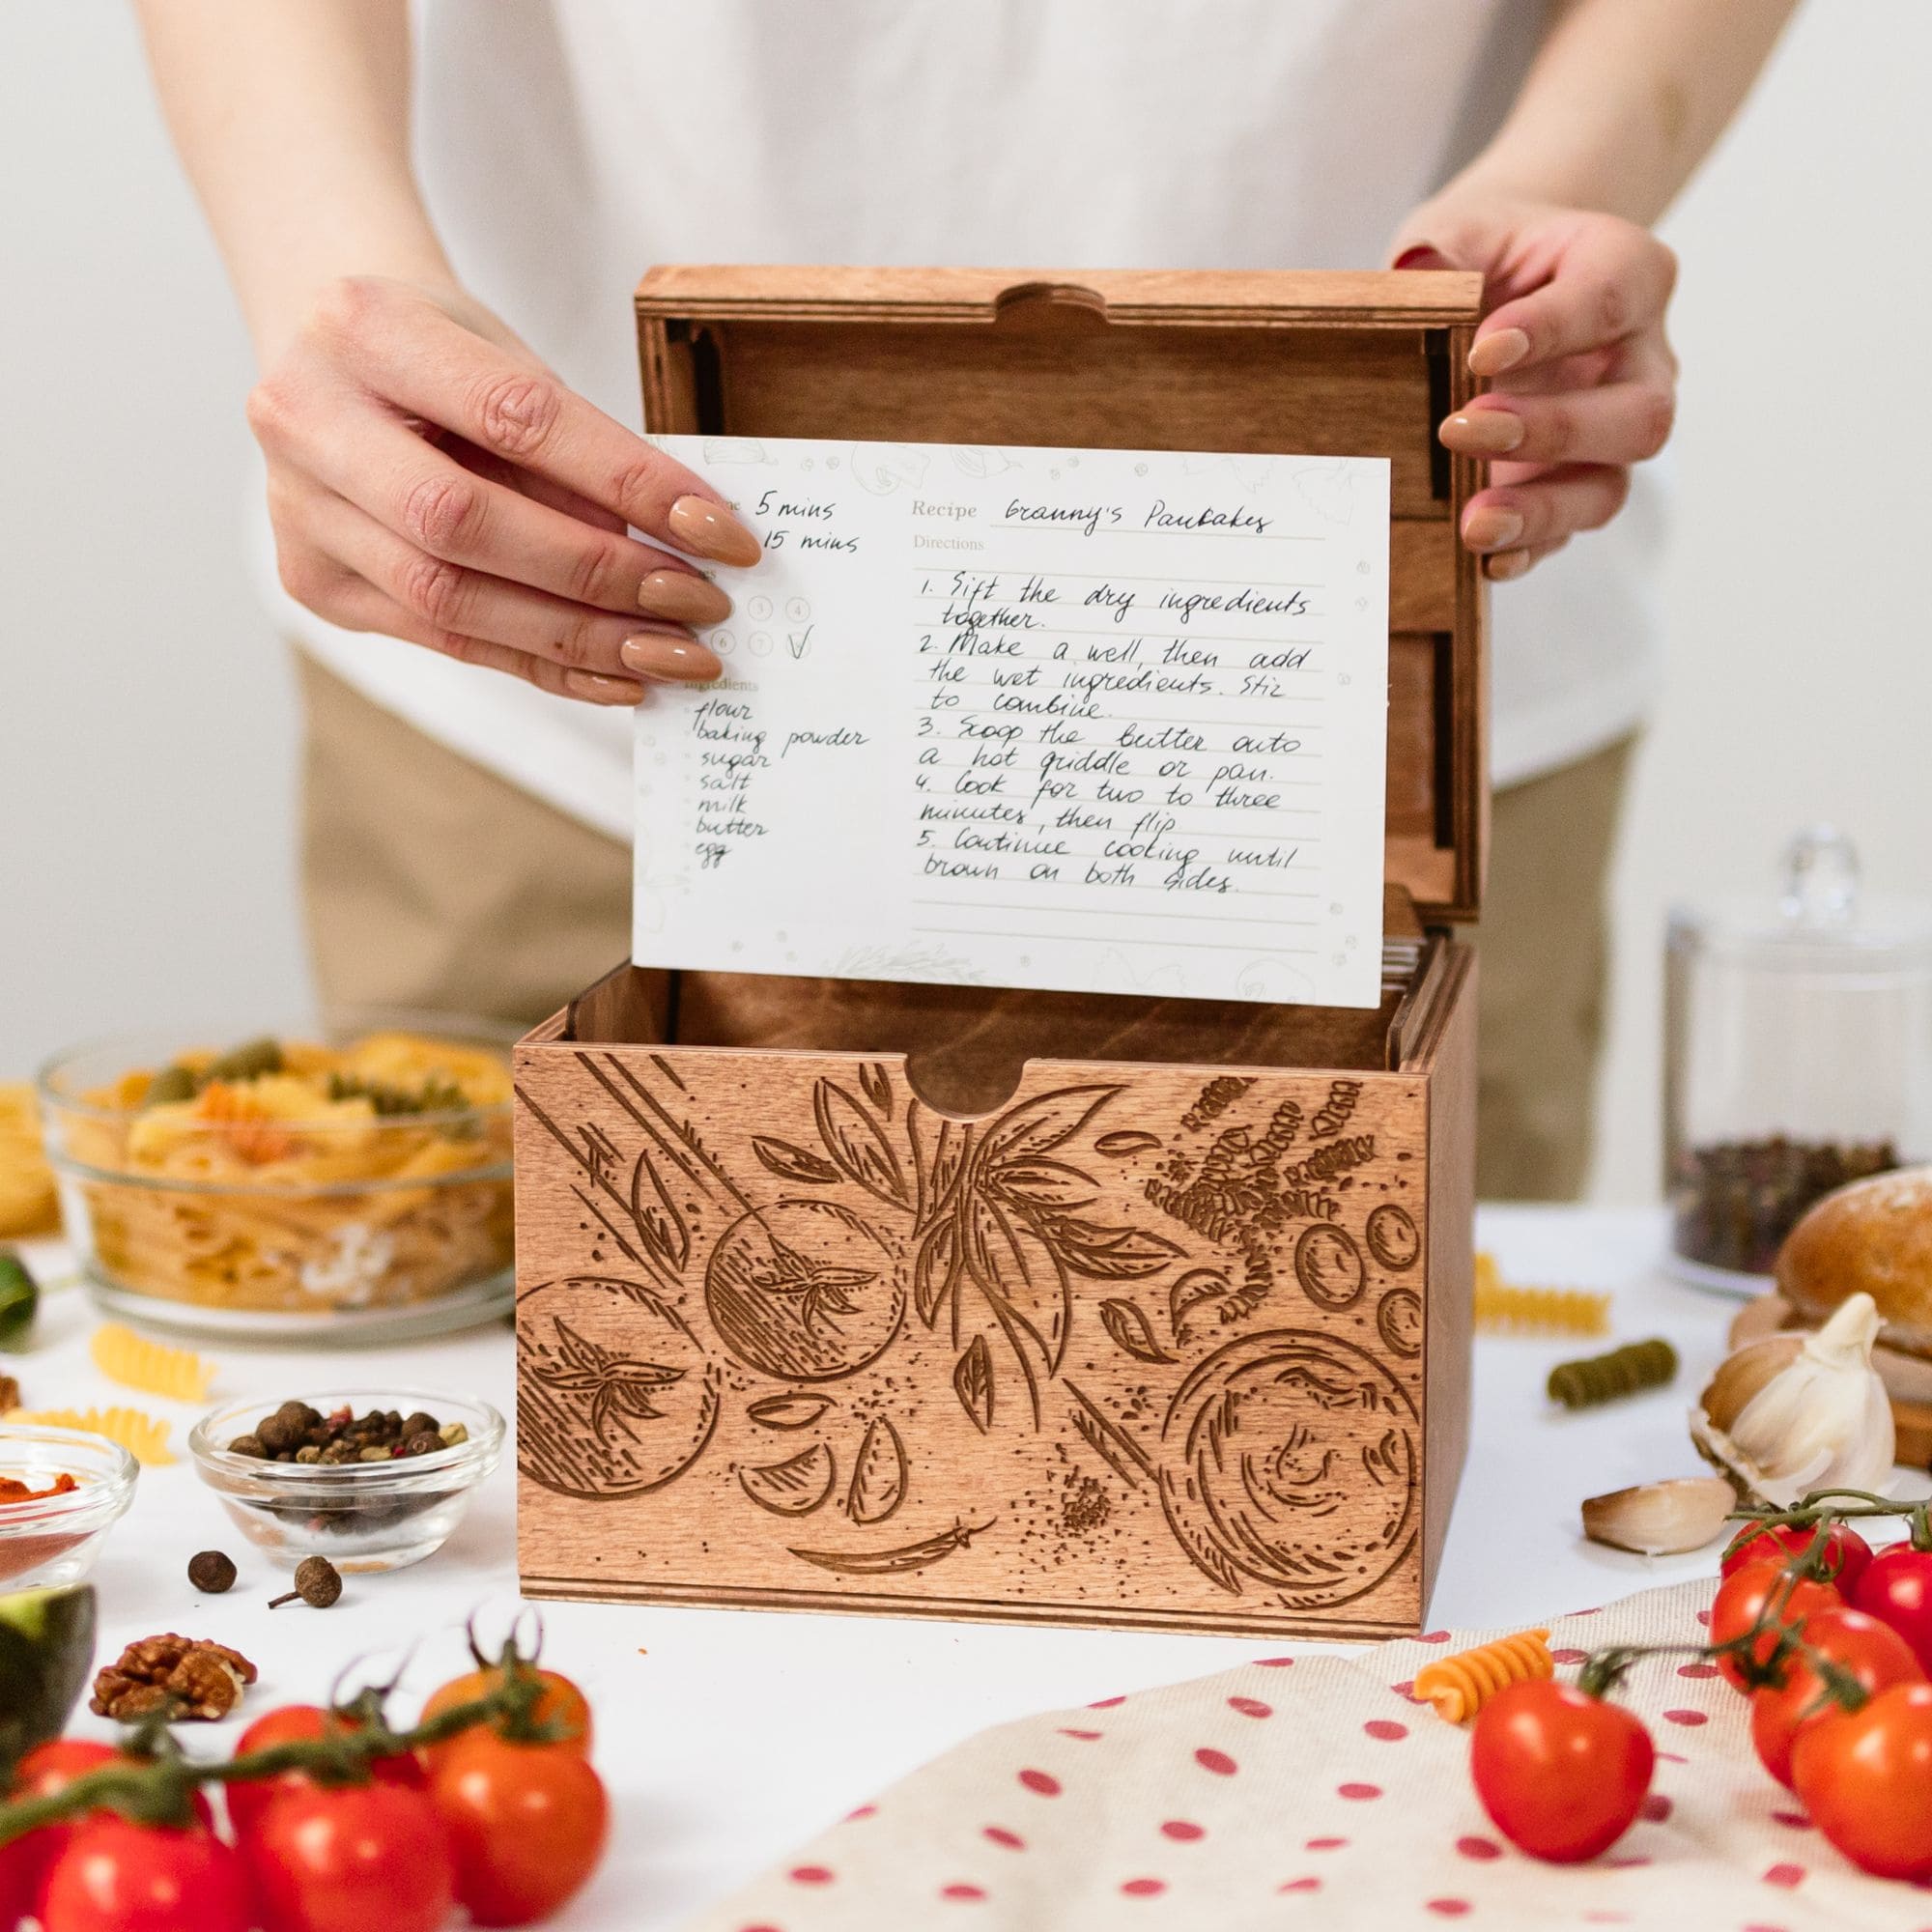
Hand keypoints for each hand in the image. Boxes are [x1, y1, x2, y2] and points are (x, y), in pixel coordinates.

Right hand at [249, 276, 760, 702]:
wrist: (329, 355)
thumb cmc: (438, 351)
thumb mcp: (505, 358)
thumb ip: (572, 447)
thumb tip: (680, 544)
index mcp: (362, 329)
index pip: (517, 417)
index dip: (627, 482)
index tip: (720, 530)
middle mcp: (307, 419)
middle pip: (464, 522)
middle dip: (598, 573)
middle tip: (697, 604)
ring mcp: (298, 509)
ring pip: (449, 598)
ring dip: (579, 638)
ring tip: (672, 654)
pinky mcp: (314, 582)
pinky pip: (445, 640)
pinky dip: (542, 663)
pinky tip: (616, 677)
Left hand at [1390, 200, 1677, 579]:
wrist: (1497, 286)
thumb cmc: (1486, 254)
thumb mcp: (1462, 231)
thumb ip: (1446, 250)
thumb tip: (1418, 270)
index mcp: (1627, 273)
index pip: (1611, 298)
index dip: (1554, 328)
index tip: (1482, 352)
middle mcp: (1639, 360)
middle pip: (1640, 412)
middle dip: (1555, 431)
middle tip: (1464, 430)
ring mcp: (1613, 432)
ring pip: (1611, 484)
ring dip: (1543, 509)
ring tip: (1472, 522)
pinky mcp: (1575, 483)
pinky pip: (1569, 529)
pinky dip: (1529, 548)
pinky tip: (1483, 559)